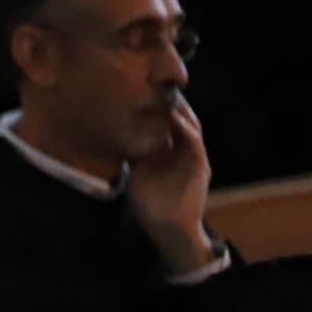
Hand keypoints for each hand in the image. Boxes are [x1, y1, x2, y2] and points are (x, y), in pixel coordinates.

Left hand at [125, 93, 214, 275]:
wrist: (167, 228)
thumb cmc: (150, 203)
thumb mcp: (135, 172)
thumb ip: (130, 154)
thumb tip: (111, 137)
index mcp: (167, 150)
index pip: (164, 121)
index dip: (155, 106)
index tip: (141, 90)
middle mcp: (181, 150)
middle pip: (180, 118)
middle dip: (170, 101)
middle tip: (157, 84)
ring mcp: (192, 157)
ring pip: (190, 125)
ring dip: (181, 110)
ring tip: (169, 95)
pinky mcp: (200, 166)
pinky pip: (194, 142)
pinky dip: (185, 129)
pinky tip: (175, 118)